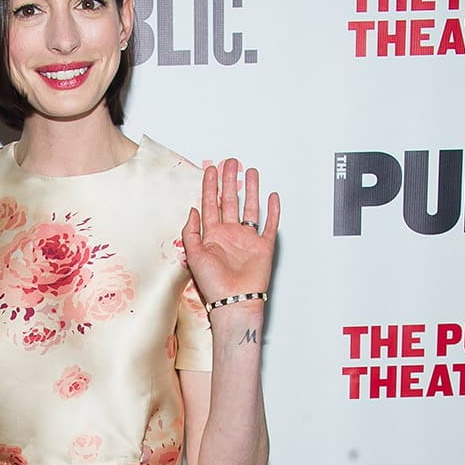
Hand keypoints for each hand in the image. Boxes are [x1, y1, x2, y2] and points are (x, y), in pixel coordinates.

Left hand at [181, 159, 279, 304]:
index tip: (211, 169)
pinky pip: (269, 224)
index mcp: (212, 235)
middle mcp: (230, 234)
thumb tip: (193, 209)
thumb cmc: (213, 284)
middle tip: (231, 162)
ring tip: (250, 172)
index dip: (210, 185)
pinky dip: (273, 210)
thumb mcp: (193, 255)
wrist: (234, 302)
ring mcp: (247, 239)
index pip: (211, 203)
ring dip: (251, 189)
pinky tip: (272, 197)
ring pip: (250, 208)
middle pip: (230, 200)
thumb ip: (191, 231)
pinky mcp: (263, 246)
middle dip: (230, 180)